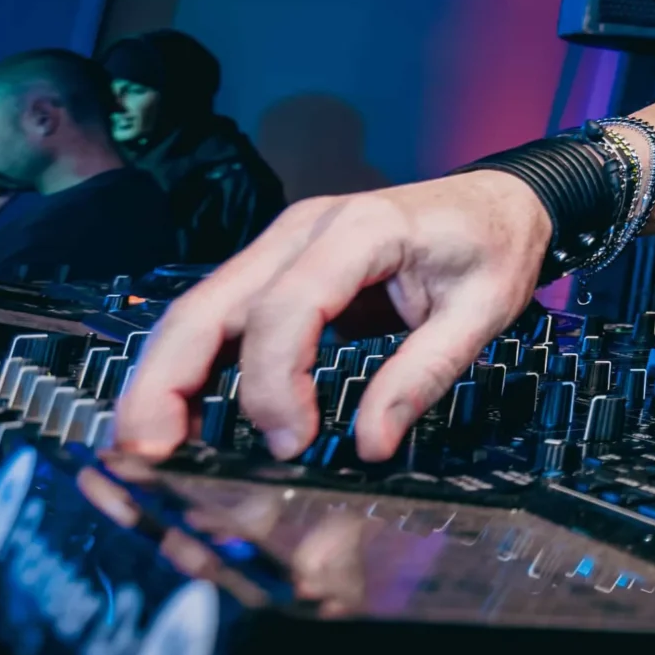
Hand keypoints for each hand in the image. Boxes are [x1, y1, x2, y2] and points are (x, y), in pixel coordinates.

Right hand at [115, 171, 551, 462]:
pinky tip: (184, 413)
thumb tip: (371, 445)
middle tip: (151, 454)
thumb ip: (425, 374)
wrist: (503, 200)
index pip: (287, 305)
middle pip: (211, 303)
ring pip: (200, 309)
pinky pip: (221, 314)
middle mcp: (306, 228)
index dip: (274, 380)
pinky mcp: (280, 265)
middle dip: (169, 380)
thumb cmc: (495, 247)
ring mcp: (284, 242)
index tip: (291, 441)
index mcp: (362, 229)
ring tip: (150, 446)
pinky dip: (193, 364)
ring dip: (166, 377)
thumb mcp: (483, 313)